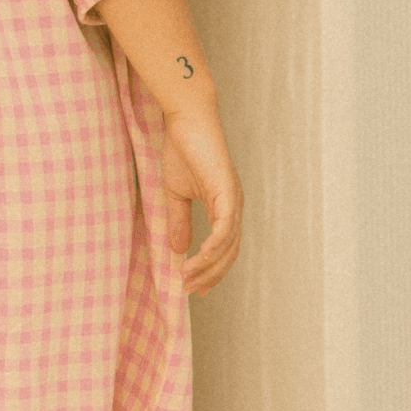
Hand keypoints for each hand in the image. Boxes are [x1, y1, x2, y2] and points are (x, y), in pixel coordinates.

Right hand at [161, 104, 242, 295]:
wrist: (187, 122)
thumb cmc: (182, 151)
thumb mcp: (176, 194)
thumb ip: (179, 222)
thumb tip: (179, 251)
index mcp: (224, 207)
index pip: (223, 248)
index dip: (211, 270)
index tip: (195, 288)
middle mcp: (234, 207)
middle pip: (228, 253)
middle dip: (209, 274)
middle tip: (188, 289)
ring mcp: (233, 200)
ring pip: (227, 245)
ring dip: (207, 265)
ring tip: (187, 277)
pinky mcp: (227, 191)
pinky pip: (225, 227)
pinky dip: (213, 246)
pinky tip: (198, 258)